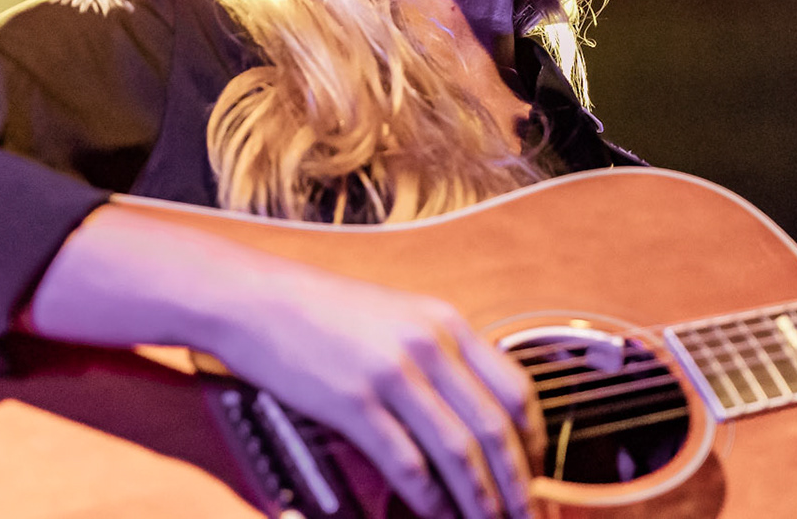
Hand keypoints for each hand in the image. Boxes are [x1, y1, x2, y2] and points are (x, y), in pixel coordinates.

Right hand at [206, 264, 546, 518]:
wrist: (258, 299)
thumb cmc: (326, 311)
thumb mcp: (401, 316)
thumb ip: (442, 355)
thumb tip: (475, 410)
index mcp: (446, 322)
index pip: (515, 388)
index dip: (534, 440)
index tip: (537, 472)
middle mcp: (428, 346)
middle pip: (494, 427)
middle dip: (517, 482)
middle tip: (526, 514)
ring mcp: (391, 374)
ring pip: (457, 451)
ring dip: (479, 498)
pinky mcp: (352, 403)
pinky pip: (405, 462)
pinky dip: (428, 498)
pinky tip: (437, 514)